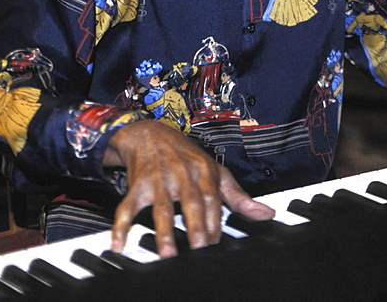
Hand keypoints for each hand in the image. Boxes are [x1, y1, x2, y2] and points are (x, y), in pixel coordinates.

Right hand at [105, 120, 274, 257]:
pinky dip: (122, 225)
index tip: (216, 244)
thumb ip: (238, 197)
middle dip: (195, 226)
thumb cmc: (186, 156)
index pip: (212, 199)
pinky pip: (127, 206)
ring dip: (163, 231)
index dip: (215, 221)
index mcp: (204, 170)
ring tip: (167, 253)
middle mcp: (181, 173)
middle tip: (199, 250)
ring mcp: (158, 179)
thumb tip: (267, 214)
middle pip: (190, 202)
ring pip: (161, 206)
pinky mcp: (137, 185)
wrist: (149, 133)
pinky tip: (119, 243)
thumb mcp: (216, 171)